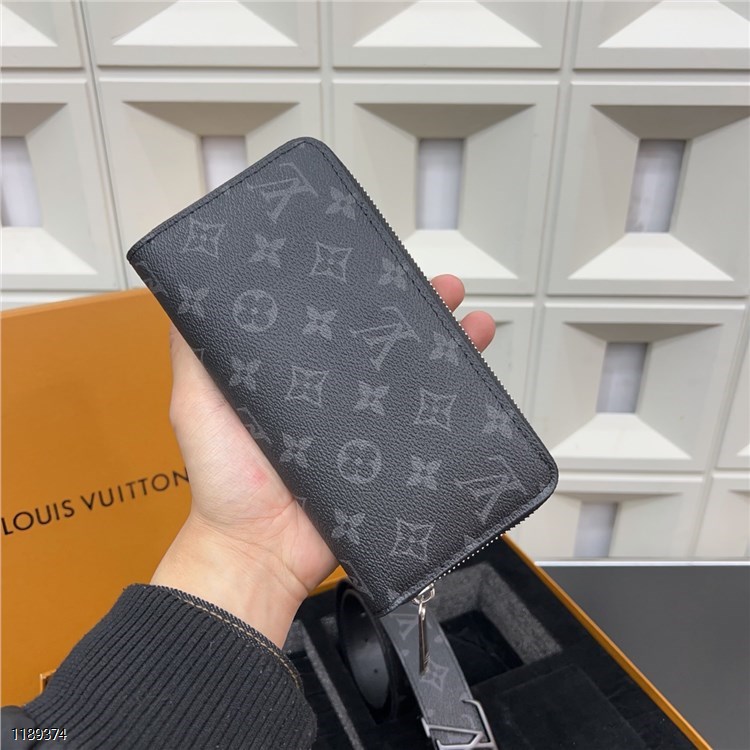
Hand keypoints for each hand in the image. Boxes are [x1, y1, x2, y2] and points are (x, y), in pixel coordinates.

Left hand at [151, 274, 495, 645]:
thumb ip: (195, 353)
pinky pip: (429, 427)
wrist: (261, 552)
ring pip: (416, 377)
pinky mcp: (390, 458)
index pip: (337, 321)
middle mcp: (337, 396)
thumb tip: (188, 291)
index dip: (362, 291)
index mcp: (298, 376)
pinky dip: (458, 403)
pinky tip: (475, 378)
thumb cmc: (224, 482)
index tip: (382, 264)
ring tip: (472, 322)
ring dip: (449, 345)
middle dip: (419, 309)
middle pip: (384, 343)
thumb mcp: (196, 404)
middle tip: (443, 287)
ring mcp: (368, 427)